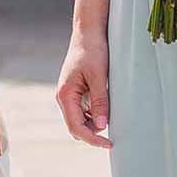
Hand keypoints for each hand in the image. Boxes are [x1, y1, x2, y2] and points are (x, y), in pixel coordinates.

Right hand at [55, 31, 110, 148]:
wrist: (88, 33)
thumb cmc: (92, 51)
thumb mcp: (98, 77)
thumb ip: (100, 101)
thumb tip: (102, 125)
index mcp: (65, 95)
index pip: (76, 127)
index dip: (92, 139)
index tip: (108, 143)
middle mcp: (64, 97)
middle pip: (76, 127)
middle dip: (92, 134)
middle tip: (112, 137)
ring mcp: (69, 95)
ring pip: (79, 120)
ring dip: (93, 125)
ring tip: (111, 119)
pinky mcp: (76, 91)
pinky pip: (83, 111)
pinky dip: (93, 115)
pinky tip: (105, 111)